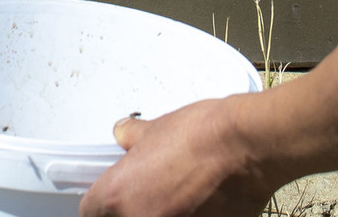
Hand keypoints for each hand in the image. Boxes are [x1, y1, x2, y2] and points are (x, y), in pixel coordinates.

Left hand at [81, 101, 270, 216]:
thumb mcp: (154, 129)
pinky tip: (200, 205)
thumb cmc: (201, 135)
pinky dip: (190, 215)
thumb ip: (130, 139)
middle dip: (133, 211)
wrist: (247, 147)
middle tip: (152, 196)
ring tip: (179, 198)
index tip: (112, 198)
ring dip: (162, 214)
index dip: (101, 204)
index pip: (91, 211)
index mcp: (118, 196)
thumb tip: (123, 135)